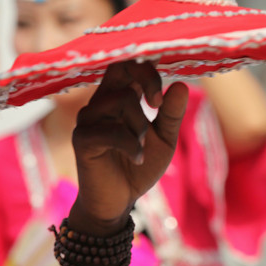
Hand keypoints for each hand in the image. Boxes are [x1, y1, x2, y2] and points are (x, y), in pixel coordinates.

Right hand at [70, 61, 187, 235]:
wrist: (119, 201)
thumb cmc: (139, 165)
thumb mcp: (164, 139)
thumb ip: (171, 113)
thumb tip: (182, 84)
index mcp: (118, 98)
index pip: (127, 64)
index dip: (147, 69)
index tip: (161, 96)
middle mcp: (100, 103)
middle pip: (119, 69)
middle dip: (146, 80)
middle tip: (158, 106)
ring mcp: (88, 119)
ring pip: (122, 100)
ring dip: (140, 125)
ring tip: (140, 147)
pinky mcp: (82, 139)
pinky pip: (111, 131)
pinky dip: (132, 145)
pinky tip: (137, 159)